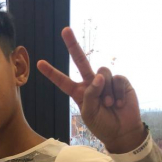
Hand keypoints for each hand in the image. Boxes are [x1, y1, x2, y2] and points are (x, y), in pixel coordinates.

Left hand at [37, 27, 144, 152]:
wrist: (122, 131)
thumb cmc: (102, 124)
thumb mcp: (89, 113)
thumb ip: (90, 95)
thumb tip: (97, 76)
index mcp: (79, 93)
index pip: (63, 81)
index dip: (52, 73)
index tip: (39, 63)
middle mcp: (91, 84)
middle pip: (80, 61)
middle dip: (73, 45)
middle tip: (65, 30)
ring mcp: (106, 81)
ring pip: (102, 73)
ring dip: (106, 91)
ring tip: (109, 105)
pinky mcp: (120, 81)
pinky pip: (117, 79)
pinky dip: (118, 92)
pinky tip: (120, 103)